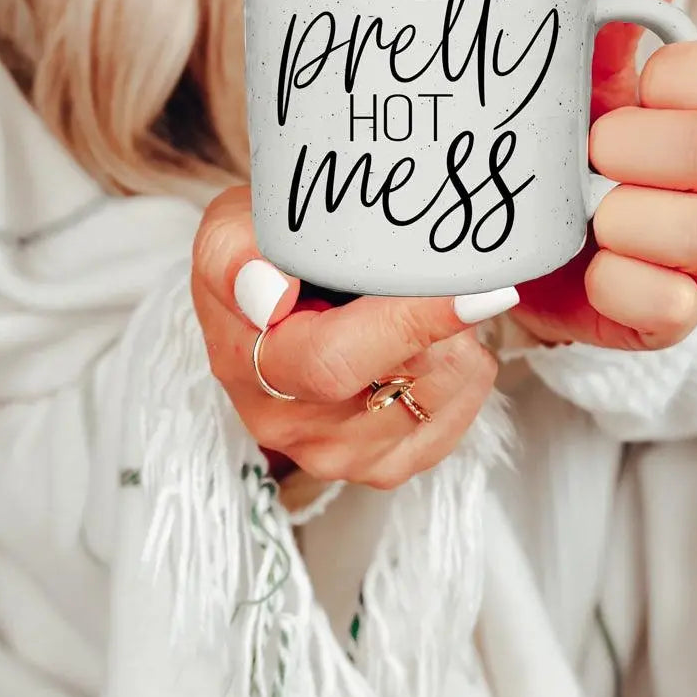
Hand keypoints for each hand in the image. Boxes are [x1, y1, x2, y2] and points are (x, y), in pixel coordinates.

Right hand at [190, 187, 515, 489]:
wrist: (266, 288)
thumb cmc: (260, 254)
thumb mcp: (229, 230)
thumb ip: (236, 256)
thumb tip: (269, 296)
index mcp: (249, 366)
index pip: (334, 361)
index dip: (409, 325)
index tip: (467, 291)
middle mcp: (288, 424)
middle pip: (400, 383)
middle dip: (443, 324)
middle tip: (449, 272)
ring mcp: (335, 453)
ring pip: (434, 401)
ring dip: (454, 343)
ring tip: (429, 299)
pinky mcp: (378, 466)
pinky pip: (450, 423)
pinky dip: (461, 378)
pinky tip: (438, 340)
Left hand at [512, 0, 696, 351]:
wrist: (532, 250)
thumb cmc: (568, 154)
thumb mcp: (582, 85)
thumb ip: (612, 26)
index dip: (684, 76)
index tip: (636, 87)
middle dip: (633, 146)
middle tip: (587, 152)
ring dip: (624, 215)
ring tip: (583, 210)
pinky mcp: (680, 315)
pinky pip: (668, 302)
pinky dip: (613, 281)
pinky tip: (587, 265)